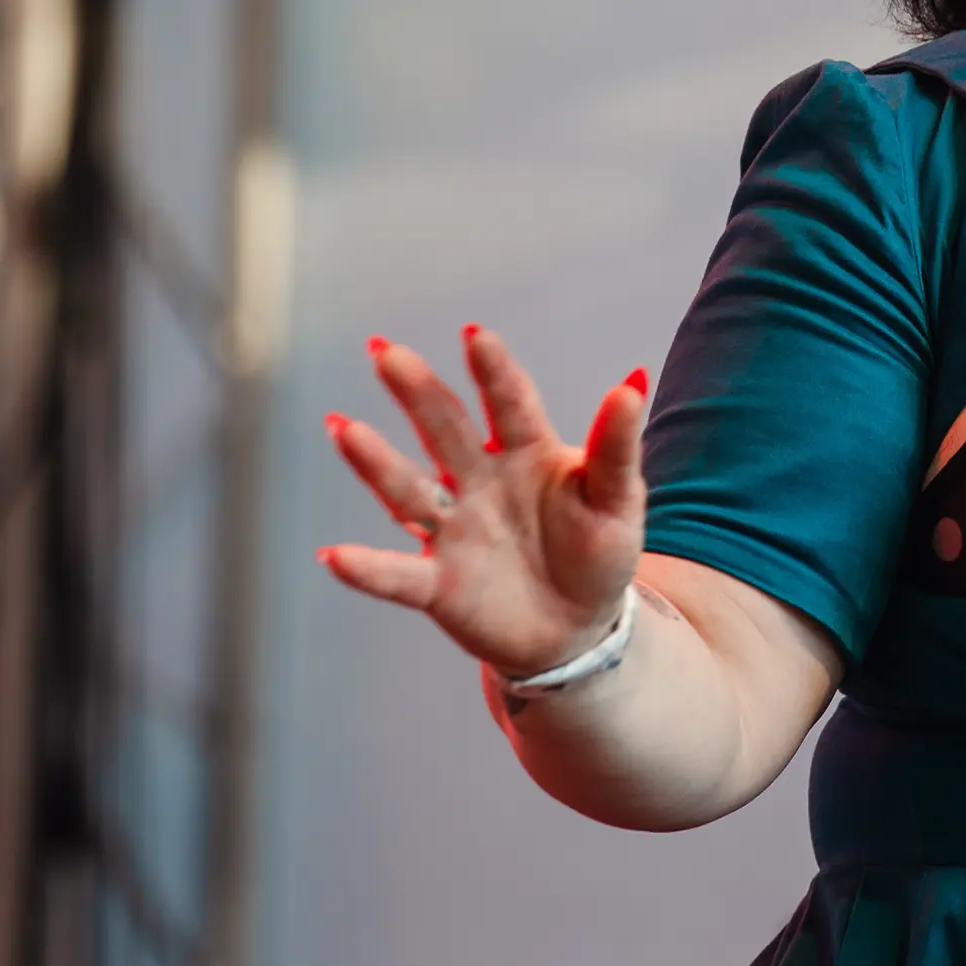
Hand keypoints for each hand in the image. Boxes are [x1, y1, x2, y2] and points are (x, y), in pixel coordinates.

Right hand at [317, 325, 648, 680]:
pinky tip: (333, 556)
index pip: (510, 403)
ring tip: (343, 428)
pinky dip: (367, 568)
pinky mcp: (439, 584)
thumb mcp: (619, 500)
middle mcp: (480, 482)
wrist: (578, 630)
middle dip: (417, 392)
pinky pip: (398, 574)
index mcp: (528, 452)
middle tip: (384, 351)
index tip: (475, 335)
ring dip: (375, 462)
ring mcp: (454, 531)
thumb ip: (617, 447)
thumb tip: (632, 383)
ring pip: (409, 491)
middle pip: (445, 430)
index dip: (493, 371)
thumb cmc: (598, 553)